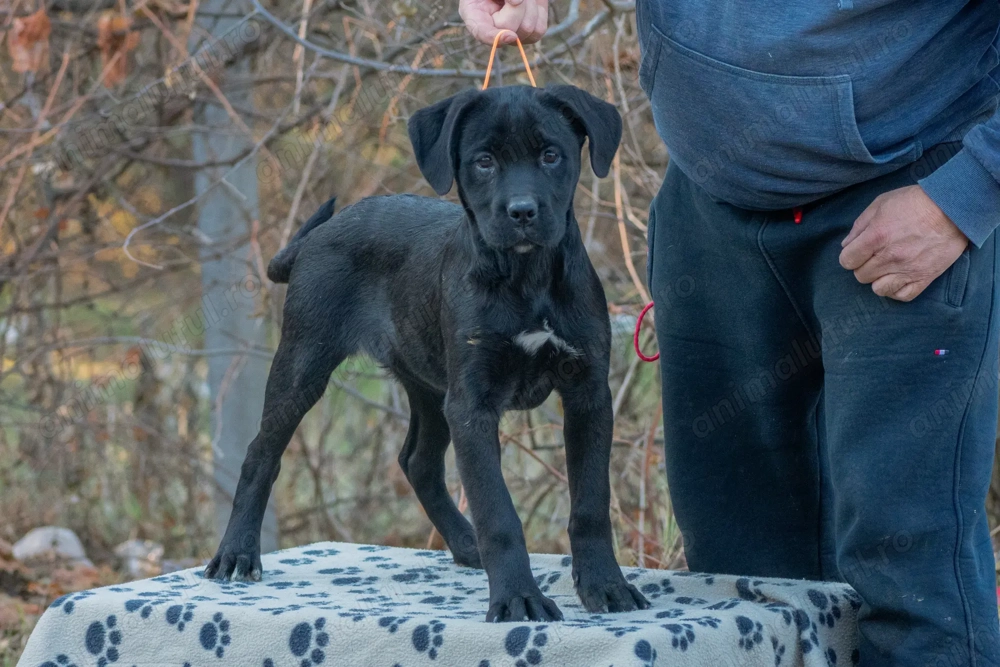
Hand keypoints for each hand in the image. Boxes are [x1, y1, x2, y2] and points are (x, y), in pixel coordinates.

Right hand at [459, 0, 548, 44]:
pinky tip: (532, 3)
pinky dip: (539, 11)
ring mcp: (511, 33)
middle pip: (509, 28)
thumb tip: (516, 1)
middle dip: (517, 5)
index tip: (510, 35)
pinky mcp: (529, 32)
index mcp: (475, 14)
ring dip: (529, 5)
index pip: (481, 32)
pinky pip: (538, 29)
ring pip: (527, 28)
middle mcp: (493, 30)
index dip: (493, 37)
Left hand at [839, 185, 968, 301]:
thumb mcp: (881, 204)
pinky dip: (897, 290)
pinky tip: (898, 278)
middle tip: (876, 255)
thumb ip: (859, 225)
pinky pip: (902, 296)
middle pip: (861, 276)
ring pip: (878, 289)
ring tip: (887, 268)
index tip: (858, 251)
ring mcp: (907, 270)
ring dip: (878, 279)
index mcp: (875, 237)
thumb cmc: (915, 202)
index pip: (847, 261)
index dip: (850, 256)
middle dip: (864, 266)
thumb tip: (846, 245)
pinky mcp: (924, 278)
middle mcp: (889, 257)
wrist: (953, 208)